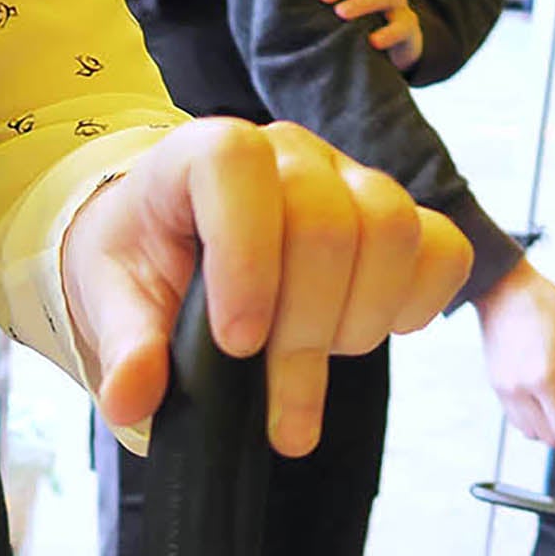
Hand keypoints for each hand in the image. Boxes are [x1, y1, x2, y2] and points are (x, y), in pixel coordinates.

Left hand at [60, 117, 471, 455]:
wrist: (175, 249)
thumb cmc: (146, 261)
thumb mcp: (112, 300)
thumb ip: (125, 346)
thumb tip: (130, 398)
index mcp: (201, 155)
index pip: (235, 166)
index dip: (245, 256)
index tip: (237, 342)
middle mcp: (286, 153)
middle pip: (327, 222)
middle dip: (304, 331)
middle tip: (274, 402)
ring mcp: (349, 179)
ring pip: (391, 230)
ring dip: (360, 321)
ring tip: (319, 362)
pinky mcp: (393, 219)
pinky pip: (441, 248)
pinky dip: (419, 302)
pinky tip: (378, 333)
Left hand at [318, 0, 422, 71]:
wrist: (388, 55)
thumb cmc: (351, 28)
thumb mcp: (333, 11)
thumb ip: (318, 0)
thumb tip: (278, 0)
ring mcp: (396, 5)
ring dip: (362, 2)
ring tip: (341, 13)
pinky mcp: (408, 29)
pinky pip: (403, 26)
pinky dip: (389, 33)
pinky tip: (373, 41)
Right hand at [470, 262, 554, 456]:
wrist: (502, 288)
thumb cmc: (540, 305)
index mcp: (544, 377)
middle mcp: (519, 389)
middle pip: (549, 438)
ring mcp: (504, 389)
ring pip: (532, 434)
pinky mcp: (496, 386)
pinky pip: (517, 420)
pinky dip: (538, 426)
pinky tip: (552, 413)